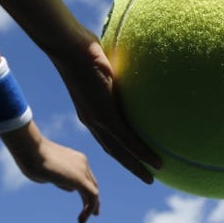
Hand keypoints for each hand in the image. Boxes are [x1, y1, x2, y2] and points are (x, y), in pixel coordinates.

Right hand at [0, 123, 99, 222]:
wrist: (30, 149)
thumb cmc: (30, 157)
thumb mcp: (44, 170)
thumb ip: (53, 177)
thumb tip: (58, 182)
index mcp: (74, 158)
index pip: (85, 175)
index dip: (85, 189)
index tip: (83, 201)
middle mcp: (82, 162)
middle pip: (92, 183)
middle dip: (93, 199)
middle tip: (94, 213)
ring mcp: (82, 170)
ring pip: (93, 191)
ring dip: (90, 208)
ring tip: (82, 221)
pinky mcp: (80, 179)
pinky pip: (91, 196)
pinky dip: (89, 209)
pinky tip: (81, 221)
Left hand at [52, 37, 161, 182]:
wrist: (69, 45)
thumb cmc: (82, 47)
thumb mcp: (100, 63)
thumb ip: (109, 69)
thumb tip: (115, 66)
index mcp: (90, 110)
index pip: (107, 136)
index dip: (121, 150)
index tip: (134, 160)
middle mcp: (92, 120)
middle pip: (113, 150)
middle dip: (129, 165)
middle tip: (146, 177)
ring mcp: (98, 119)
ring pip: (120, 151)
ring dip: (136, 166)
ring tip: (151, 177)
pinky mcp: (104, 115)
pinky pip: (126, 139)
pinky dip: (141, 152)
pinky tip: (154, 161)